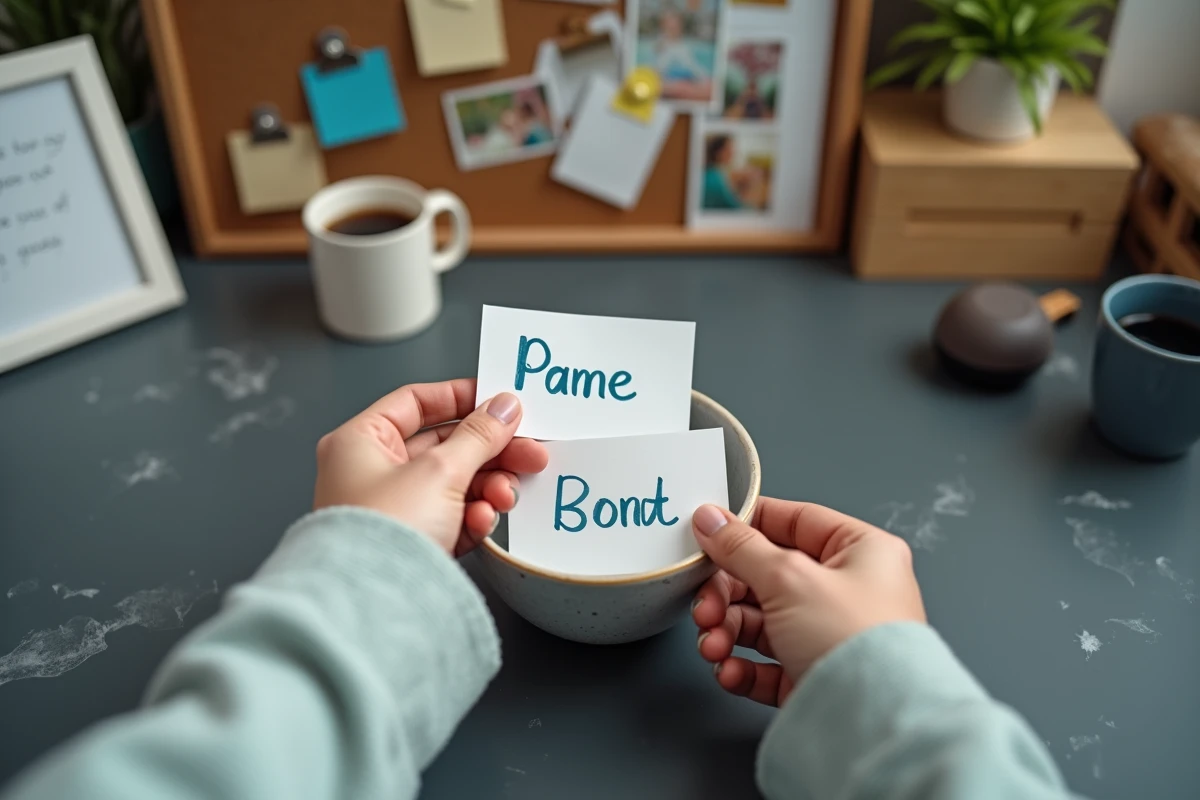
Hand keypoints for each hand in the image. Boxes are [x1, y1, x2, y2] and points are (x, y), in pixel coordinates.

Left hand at [313, 379, 548, 555]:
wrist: (374, 607)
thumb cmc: (382, 533)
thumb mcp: (440, 469)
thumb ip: (479, 435)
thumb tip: (503, 408)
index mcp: (360, 443)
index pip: (414, 403)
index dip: (461, 398)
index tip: (499, 402)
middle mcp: (371, 474)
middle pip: (444, 446)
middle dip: (491, 451)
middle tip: (529, 451)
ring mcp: (392, 511)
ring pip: (454, 484)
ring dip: (487, 486)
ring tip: (505, 494)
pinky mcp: (412, 544)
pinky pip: (452, 518)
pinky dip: (472, 516)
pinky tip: (482, 520)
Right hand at [690, 498, 925, 706]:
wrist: (873, 726)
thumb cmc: (857, 645)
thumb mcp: (788, 578)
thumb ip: (741, 546)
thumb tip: (711, 520)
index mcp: (861, 553)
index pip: (796, 522)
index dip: (750, 525)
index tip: (711, 532)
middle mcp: (849, 592)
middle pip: (768, 576)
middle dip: (727, 593)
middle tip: (707, 604)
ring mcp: (830, 637)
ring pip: (761, 622)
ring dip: (727, 631)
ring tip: (714, 644)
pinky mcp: (813, 677)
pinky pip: (766, 664)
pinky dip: (741, 666)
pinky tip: (729, 669)